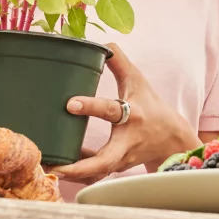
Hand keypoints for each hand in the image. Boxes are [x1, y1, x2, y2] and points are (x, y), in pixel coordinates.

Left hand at [49, 43, 202, 184]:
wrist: (170, 138)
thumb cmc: (150, 105)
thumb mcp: (137, 80)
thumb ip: (119, 61)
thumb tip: (103, 44)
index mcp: (132, 115)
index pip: (110, 111)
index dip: (90, 106)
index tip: (69, 103)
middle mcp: (127, 142)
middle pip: (105, 160)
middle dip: (80, 166)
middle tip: (55, 165)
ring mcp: (122, 160)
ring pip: (96, 173)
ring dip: (73, 174)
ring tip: (47, 167)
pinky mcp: (115, 169)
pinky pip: (94, 174)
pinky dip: (77, 173)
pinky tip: (57, 165)